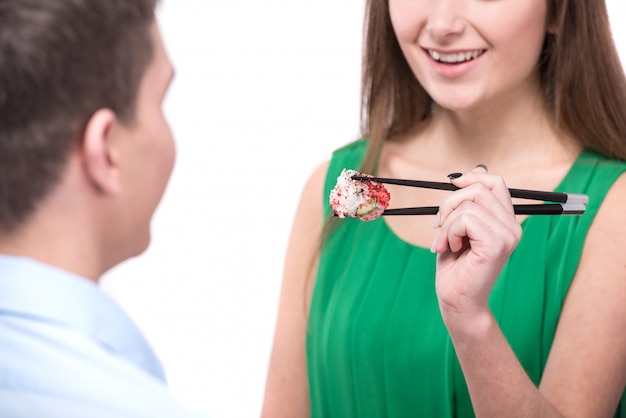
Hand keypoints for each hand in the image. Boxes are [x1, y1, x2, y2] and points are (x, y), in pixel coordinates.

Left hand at [431, 165, 521, 320]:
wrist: (458, 300)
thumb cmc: (456, 267)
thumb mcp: (458, 227)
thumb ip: (467, 203)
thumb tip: (473, 171)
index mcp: (505, 220)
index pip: (495, 181)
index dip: (470, 177)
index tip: (450, 186)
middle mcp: (512, 226)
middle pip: (479, 187)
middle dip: (450, 202)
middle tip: (440, 225)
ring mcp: (507, 235)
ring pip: (469, 204)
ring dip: (446, 223)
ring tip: (446, 244)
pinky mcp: (497, 244)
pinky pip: (465, 219)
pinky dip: (449, 233)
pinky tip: (450, 249)